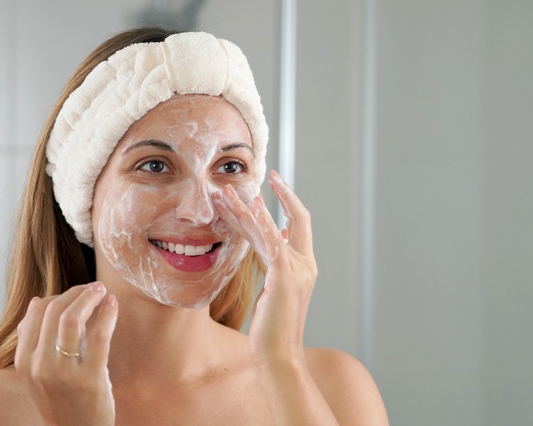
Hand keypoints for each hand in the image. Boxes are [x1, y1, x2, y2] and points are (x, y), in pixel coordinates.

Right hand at [14, 282, 118, 424]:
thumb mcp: (39, 374)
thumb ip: (37, 342)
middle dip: (77, 292)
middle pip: (54, 311)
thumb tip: (38, 302)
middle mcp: (39, 366)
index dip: (58, 295)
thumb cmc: (63, 402)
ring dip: (89, 297)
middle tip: (94, 287)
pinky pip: (98, 336)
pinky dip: (107, 314)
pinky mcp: (89, 380)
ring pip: (71, 319)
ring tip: (102, 291)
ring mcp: (63, 374)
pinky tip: (113, 304)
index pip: (36, 313)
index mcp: (24, 362)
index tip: (76, 291)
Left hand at [213, 170, 316, 365]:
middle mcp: (305, 263)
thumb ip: (275, 262)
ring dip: (248, 209)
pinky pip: (271, 244)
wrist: (279, 353)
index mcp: (304, 265)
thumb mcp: (275, 289)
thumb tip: (273, 236)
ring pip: (271, 229)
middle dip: (277, 194)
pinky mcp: (284, 278)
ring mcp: (297, 270)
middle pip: (293, 218)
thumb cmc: (273, 326)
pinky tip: (251, 209)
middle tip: (256, 177)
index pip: (298, 224)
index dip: (288, 201)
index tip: (273, 184)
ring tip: (227, 193)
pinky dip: (261, 225)